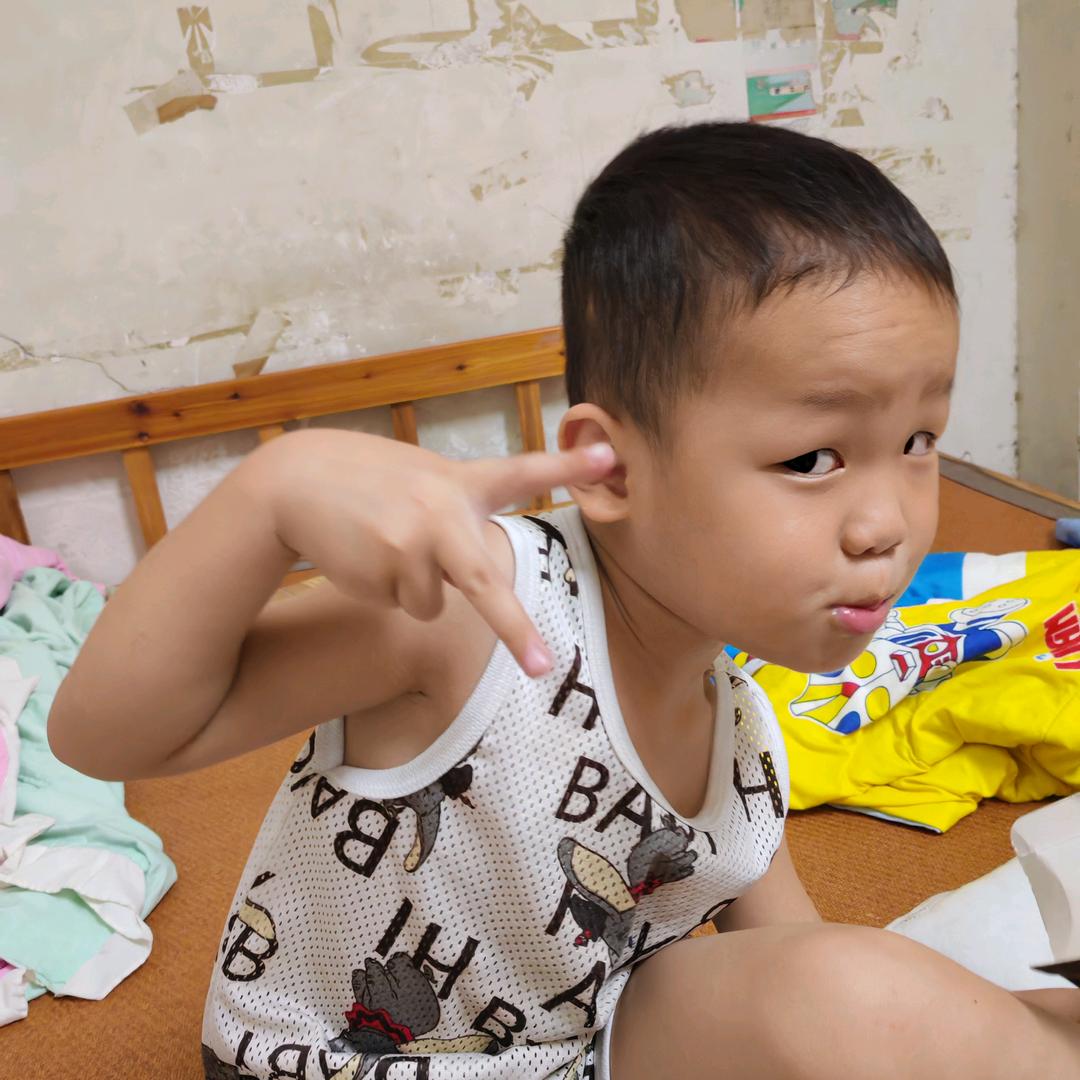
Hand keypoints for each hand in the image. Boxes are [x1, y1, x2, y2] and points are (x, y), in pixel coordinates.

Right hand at [252, 430, 614, 676]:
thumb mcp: (418, 477)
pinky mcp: (387, 568)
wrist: (294, 481)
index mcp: (460, 482)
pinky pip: (406, 606)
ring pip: (434, 603)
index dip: (566, 466)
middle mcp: (445, 511)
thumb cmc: (365, 481)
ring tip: (381, 544)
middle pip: (487, 582)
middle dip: (514, 630)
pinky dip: (388, 592)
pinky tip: (364, 555)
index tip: (609, 457)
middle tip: (542, 668)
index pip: (521, 471)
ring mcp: (416, 541)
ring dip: (413, 588)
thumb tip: (477, 574)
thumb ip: (457, 508)